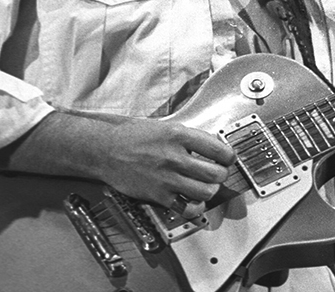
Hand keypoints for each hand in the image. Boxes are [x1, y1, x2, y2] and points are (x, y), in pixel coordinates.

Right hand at [82, 115, 235, 217]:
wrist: (104, 150)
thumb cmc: (131, 136)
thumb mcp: (164, 127)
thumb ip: (188, 137)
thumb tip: (211, 147)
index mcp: (179, 136)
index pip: (219, 149)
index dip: (229, 156)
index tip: (228, 159)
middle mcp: (175, 157)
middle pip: (216, 173)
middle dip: (221, 175)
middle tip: (218, 173)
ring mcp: (167, 178)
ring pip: (206, 192)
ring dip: (211, 191)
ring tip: (207, 186)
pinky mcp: (158, 195)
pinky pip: (187, 208)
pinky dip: (196, 208)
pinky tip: (194, 201)